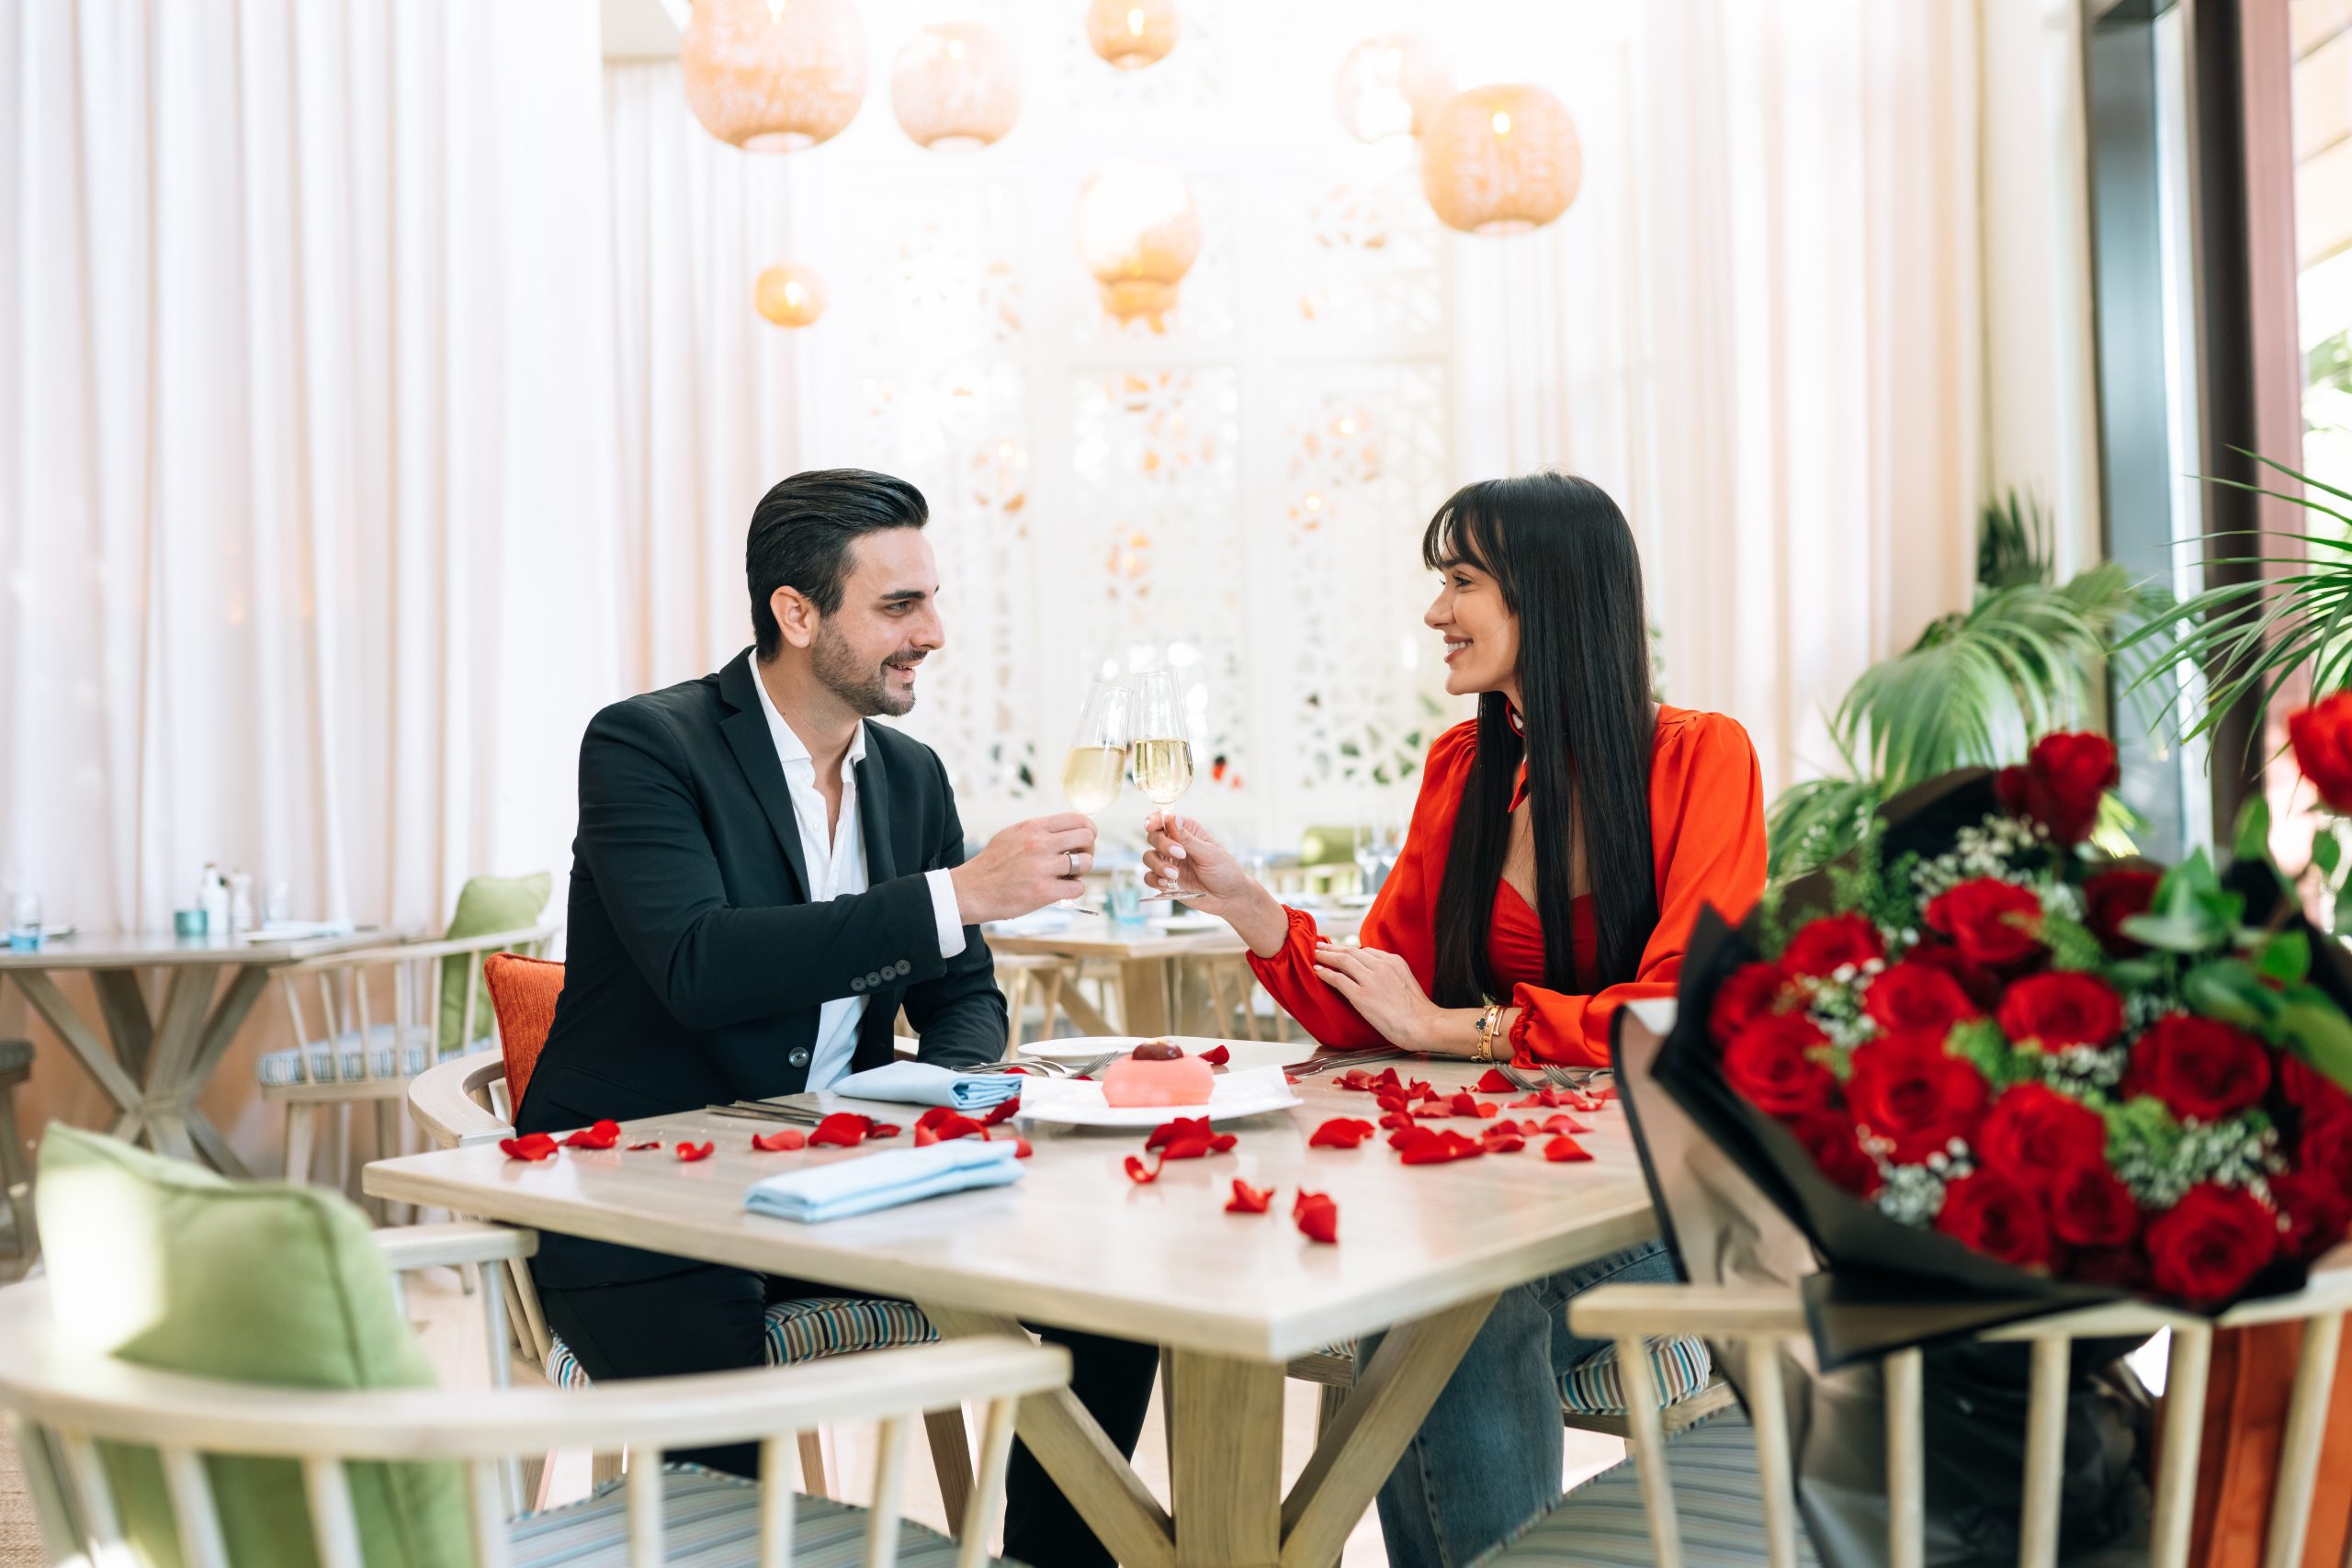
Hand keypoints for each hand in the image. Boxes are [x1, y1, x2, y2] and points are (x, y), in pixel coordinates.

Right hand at [951, 814, 1094, 923]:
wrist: (970, 890)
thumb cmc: (991, 865)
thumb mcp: (1012, 835)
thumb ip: (1039, 831)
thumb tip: (1067, 830)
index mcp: (1033, 827)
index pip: (1077, 819)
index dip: (1088, 829)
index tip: (1086, 840)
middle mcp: (1040, 844)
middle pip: (1087, 837)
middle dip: (1089, 849)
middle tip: (1080, 858)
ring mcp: (1043, 867)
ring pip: (1086, 863)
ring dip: (1081, 871)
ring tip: (1067, 875)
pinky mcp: (1044, 891)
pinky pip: (1078, 887)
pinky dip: (1073, 889)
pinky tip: (1060, 889)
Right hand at [1140, 811, 1253, 912]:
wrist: (1229, 898)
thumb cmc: (1225, 871)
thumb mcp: (1209, 854)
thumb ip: (1188, 839)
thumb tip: (1172, 819)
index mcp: (1188, 831)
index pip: (1165, 819)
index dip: (1154, 820)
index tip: (1151, 826)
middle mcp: (1175, 844)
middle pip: (1153, 837)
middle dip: (1162, 845)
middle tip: (1180, 855)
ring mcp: (1169, 862)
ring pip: (1148, 857)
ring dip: (1158, 865)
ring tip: (1175, 875)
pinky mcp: (1166, 880)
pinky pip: (1149, 877)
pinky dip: (1154, 880)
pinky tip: (1166, 884)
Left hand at [1311, 942, 1442, 1051]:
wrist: (1423, 1025)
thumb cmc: (1417, 1011)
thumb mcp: (1406, 981)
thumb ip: (1391, 975)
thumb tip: (1377, 978)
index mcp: (1393, 961)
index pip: (1366, 951)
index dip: (1349, 950)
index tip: (1339, 950)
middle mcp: (1381, 966)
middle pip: (1351, 951)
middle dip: (1333, 948)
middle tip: (1320, 947)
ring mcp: (1370, 980)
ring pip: (1342, 961)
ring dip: (1326, 956)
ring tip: (1315, 955)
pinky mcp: (1361, 996)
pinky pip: (1338, 979)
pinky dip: (1325, 973)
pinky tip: (1318, 972)